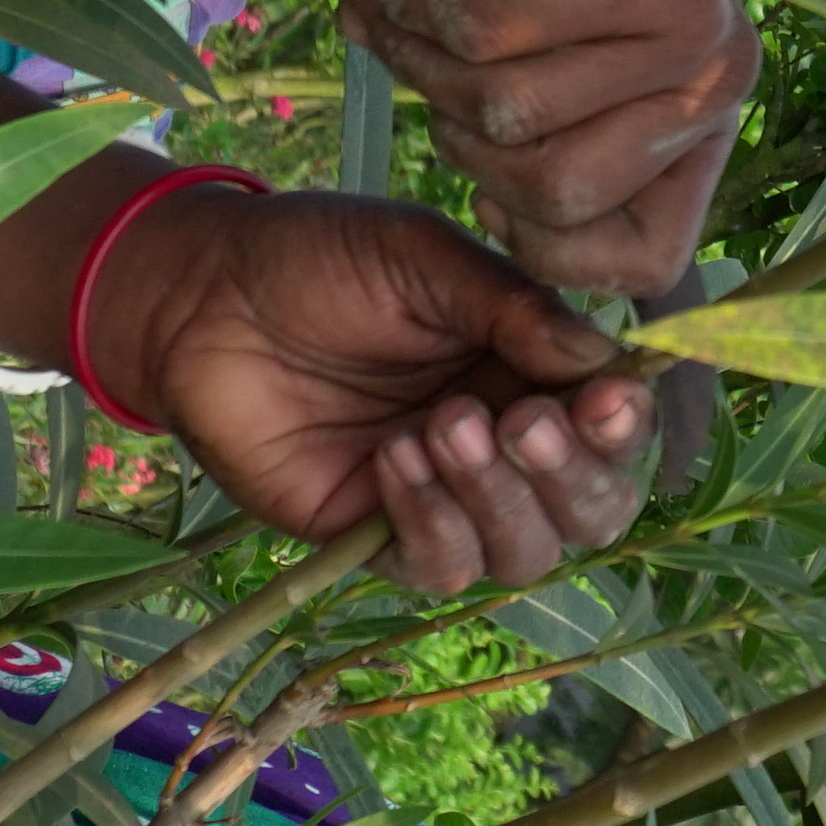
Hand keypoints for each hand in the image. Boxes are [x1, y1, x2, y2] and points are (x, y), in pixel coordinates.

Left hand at [92, 178, 660, 587]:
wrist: (202, 297)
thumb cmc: (319, 261)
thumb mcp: (426, 259)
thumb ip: (514, 309)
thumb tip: (607, 363)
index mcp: (531, 371)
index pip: (614, 426)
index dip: (623, 426)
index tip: (607, 400)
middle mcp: (502, 444)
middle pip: (590, 509)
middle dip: (573, 478)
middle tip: (523, 424)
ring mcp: (444, 498)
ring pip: (524, 552)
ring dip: (499, 500)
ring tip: (440, 426)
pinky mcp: (376, 536)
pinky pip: (440, 566)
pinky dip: (433, 522)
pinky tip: (395, 457)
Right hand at [328, 0, 754, 298]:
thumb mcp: (545, 59)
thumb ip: (525, 143)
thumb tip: (484, 230)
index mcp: (704, 119)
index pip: (649, 260)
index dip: (548, 246)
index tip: (489, 197)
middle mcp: (713, 80)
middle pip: (549, 194)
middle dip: (456, 136)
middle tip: (421, 62)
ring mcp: (679, 26)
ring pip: (503, 110)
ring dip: (418, 56)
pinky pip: (484, 31)